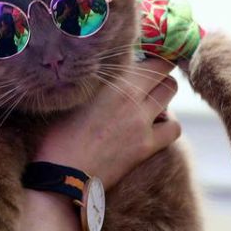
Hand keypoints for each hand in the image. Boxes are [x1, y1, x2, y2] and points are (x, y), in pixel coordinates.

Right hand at [35, 58, 180, 188]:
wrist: (61, 175)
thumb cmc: (57, 136)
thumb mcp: (71, 99)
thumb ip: (94, 83)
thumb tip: (100, 72)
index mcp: (111, 80)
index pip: (146, 54)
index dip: (148, 55)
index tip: (144, 59)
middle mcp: (131, 95)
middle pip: (163, 70)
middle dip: (158, 72)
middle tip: (147, 79)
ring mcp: (142, 120)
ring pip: (171, 92)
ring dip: (164, 94)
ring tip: (151, 101)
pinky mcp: (147, 145)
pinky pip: (174, 127)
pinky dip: (168, 123)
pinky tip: (155, 126)